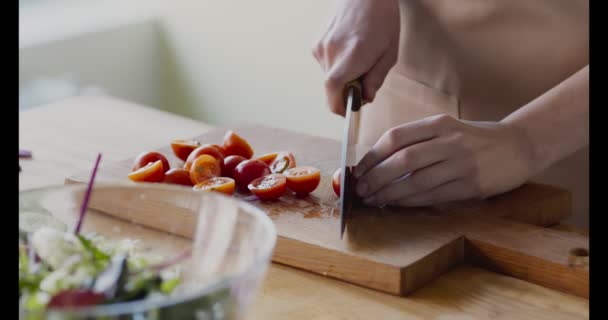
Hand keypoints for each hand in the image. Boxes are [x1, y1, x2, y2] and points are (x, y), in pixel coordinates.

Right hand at [313, 0, 399, 115]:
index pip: (334, 90)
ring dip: (343, 77)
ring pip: (329, 76)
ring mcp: (320, 47)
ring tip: (358, 59)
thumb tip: (365, 98)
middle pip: (332, 88)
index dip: (339, 106)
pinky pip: (325, 65)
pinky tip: (350, 50)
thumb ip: (376, 79)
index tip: (348, 111)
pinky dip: (337, 66)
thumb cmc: (381, 17)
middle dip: (347, 91)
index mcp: (352, 55)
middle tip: (364, 80)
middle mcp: (331, 52)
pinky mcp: (316, 43)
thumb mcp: (389, 52)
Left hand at [353, 115, 535, 206]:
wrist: (518, 146)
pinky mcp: (472, 185)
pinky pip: (433, 196)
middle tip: (361, 189)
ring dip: (389, 193)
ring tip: (373, 199)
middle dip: (376, 177)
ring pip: (416, 181)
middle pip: (402, 160)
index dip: (372, 155)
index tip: (358, 169)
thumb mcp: (446, 129)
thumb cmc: (473, 139)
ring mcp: (462, 163)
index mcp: (439, 123)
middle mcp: (450, 141)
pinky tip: (396, 204)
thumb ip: (417, 141)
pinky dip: (410, 202)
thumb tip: (377, 163)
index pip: (395, 137)